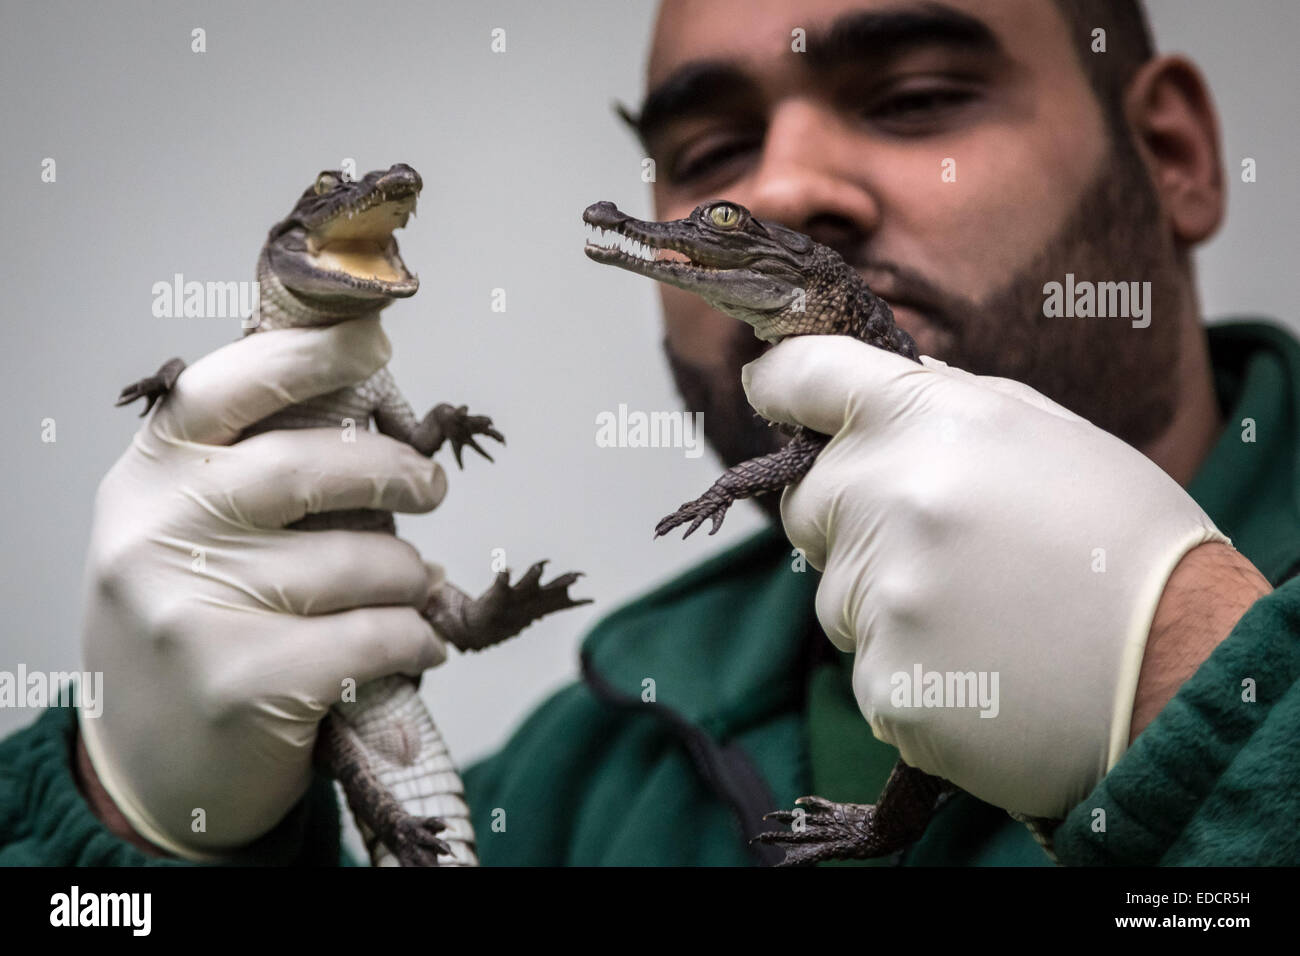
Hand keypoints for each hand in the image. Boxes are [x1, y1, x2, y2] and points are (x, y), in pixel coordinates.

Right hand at [79, 317, 448, 857]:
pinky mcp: (243, 682)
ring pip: (363, 558)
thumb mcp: (185, 533)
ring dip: (410, 576)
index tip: (375, 339)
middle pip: (312, 464)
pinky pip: (377, 634)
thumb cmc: (191, 626)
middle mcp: (158, 532)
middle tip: (432, 486)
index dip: (309, 355)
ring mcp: (194, 610)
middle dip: (396, 471)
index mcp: (149, 476)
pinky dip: (417, 639)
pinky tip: (418, 645)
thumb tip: (371, 412)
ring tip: (411, 589)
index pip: (229, 385)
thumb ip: (245, 471)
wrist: (143, 770)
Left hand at [742, 336, 1227, 818]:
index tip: (770, 389)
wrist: (1185, 673)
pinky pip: (866, 670)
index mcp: (932, 419)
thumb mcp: (1047, 432)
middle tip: (940, 547)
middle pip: (805, 502)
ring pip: (835, 595)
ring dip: (884, 603)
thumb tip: (864, 394)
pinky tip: (983, 670)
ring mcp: (884, 595)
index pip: (807, 376)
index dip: (781, 383)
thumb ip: (945, 403)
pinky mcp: (885, 684)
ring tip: (983, 616)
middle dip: (848, 521)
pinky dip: (910, 672)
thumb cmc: (1123, 543)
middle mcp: (891, 496)